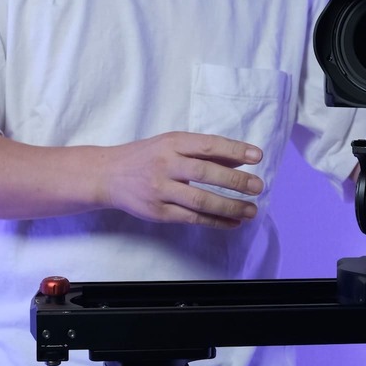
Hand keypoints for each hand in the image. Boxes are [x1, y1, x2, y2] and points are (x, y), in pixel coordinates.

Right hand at [100, 132, 263, 228]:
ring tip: (251, 210)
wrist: (107, 175)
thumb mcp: (170, 144)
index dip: (235, 150)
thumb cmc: (145, 157)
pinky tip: (233, 222)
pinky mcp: (158, 212)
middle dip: (236, 181)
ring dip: (230, 207)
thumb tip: (240, 158)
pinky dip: (216, 221)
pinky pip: (192, 218)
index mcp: (172, 143)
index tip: (257, 156)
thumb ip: (203, 151)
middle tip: (258, 187)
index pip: (208, 145)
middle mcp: (166, 164)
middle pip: (207, 173)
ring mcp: (161, 190)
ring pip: (201, 200)